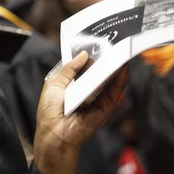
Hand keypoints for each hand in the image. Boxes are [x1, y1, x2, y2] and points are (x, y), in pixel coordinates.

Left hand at [32, 51, 128, 173]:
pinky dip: (120, 78)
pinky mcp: (105, 107)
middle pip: (99, 72)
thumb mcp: (55, 84)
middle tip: (112, 41)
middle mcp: (87, 91)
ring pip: (110, 80)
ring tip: (121, 48)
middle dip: (105, 58)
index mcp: (73, 85)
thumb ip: (70, 69)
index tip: (96, 40)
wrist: (54, 133)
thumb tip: (84, 54)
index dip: (90, 55)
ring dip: (116, 65)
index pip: (85, 68)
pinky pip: (115, 91)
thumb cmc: (50, 110)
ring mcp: (98, 100)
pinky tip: (123, 66)